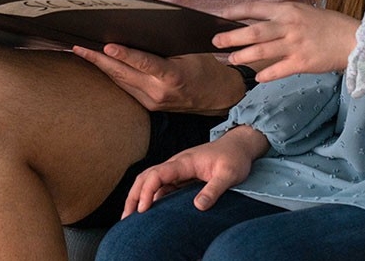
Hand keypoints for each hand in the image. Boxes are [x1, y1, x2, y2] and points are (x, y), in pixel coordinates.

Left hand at [71, 45, 246, 113]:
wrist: (218, 96)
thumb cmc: (205, 68)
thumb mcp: (190, 52)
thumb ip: (166, 46)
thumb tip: (140, 30)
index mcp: (173, 76)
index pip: (144, 63)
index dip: (124, 54)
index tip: (106, 45)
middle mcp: (159, 92)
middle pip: (124, 73)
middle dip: (99, 59)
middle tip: (79, 46)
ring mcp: (153, 101)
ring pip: (121, 81)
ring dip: (101, 67)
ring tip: (82, 52)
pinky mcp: (150, 106)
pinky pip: (127, 87)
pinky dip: (113, 74)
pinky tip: (101, 65)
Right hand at [123, 125, 268, 216]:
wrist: (239, 146)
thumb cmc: (234, 158)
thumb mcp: (229, 174)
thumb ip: (214, 190)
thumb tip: (198, 206)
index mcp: (184, 162)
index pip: (157, 174)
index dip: (146, 191)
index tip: (143, 210)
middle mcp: (176, 164)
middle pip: (146, 176)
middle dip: (134, 196)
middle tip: (126, 218)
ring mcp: (178, 170)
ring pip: (150, 180)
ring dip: (138, 196)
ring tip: (130, 218)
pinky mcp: (181, 176)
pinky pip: (160, 186)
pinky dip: (149, 197)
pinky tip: (147, 211)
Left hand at [214, 1, 360, 81]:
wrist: (354, 41)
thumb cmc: (329, 25)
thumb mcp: (304, 12)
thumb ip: (283, 16)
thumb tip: (258, 22)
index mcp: (288, 9)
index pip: (256, 8)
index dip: (236, 11)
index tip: (221, 15)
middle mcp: (289, 25)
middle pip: (253, 31)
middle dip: (232, 37)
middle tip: (215, 41)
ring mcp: (295, 45)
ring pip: (262, 51)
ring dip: (243, 56)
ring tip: (231, 59)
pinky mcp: (302, 63)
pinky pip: (278, 70)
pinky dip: (265, 74)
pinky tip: (257, 77)